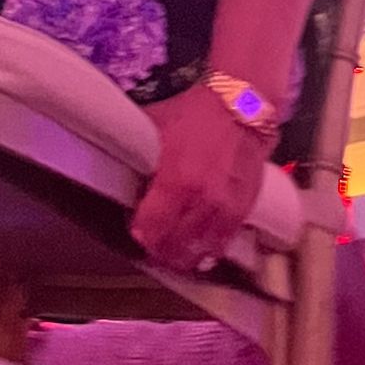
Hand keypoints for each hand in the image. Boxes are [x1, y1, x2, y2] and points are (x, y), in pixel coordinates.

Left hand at [131, 85, 268, 271]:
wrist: (242, 107)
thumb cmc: (197, 112)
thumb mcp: (158, 125)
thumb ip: (141, 150)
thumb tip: (121, 158)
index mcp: (175, 181)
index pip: (152, 225)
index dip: (142, 233)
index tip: (137, 232)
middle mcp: (200, 201)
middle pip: (174, 244)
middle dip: (160, 250)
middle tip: (152, 249)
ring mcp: (224, 208)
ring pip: (200, 250)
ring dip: (184, 257)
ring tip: (173, 257)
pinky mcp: (243, 209)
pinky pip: (224, 241)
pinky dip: (210, 251)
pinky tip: (201, 255)